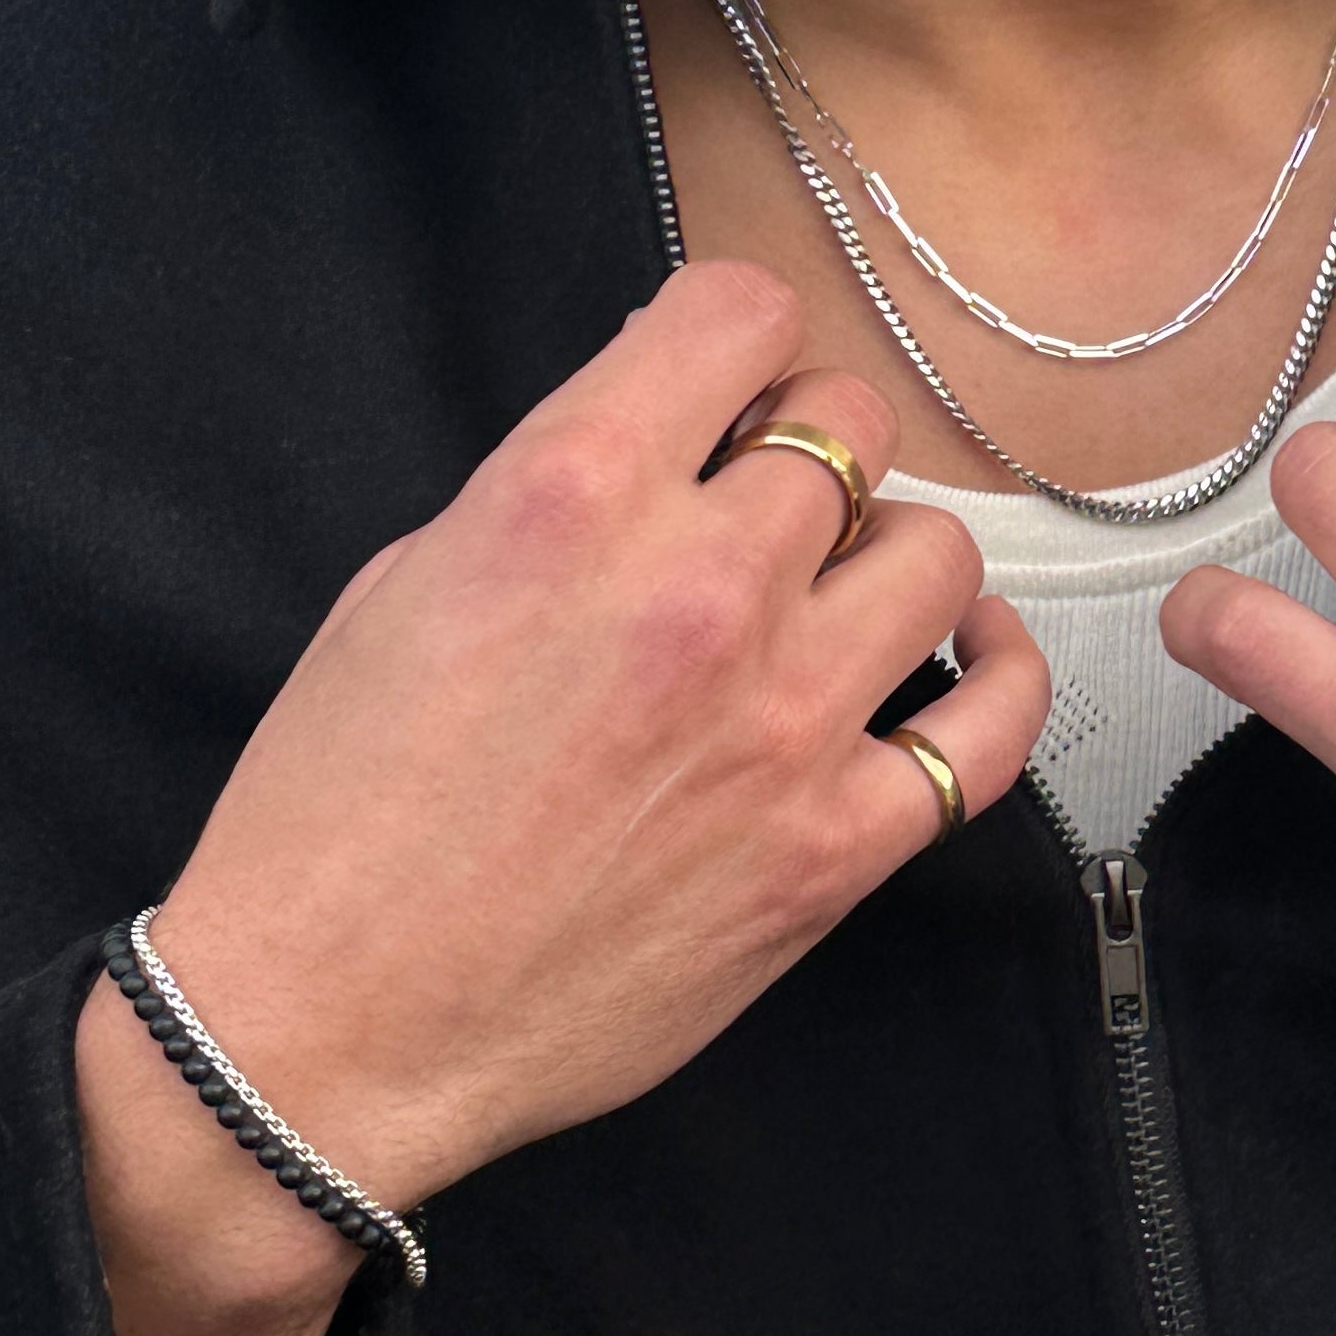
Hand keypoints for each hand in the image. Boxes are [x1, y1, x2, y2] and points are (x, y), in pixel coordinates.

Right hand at [79, 261, 1047, 1335]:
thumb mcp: (409, 584)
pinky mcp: (834, 845)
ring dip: (893, 553)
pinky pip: (991, 727)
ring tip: (848, 590)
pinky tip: (973, 658)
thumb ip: (554, 492)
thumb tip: (664, 439)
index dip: (740, 334)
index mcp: (571, 495)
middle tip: (772, 503)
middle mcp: (698, 587)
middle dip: (811, 448)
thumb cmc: (341, 815)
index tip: (727, 381)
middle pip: (850, 428)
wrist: (337, 1021)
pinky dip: (998, 675)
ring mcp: (785, 721)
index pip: (739, 313)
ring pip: (938, 552)